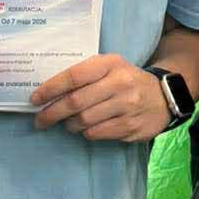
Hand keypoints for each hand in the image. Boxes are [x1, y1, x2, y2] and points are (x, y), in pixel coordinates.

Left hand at [32, 56, 172, 142]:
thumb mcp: (110, 67)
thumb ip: (85, 74)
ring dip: (69, 124)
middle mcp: (120, 83)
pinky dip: (86, 133)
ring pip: (84, 120)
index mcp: (111, 64)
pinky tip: (86, 128)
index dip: (51, 88)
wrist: (164, 96)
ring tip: (66, 123)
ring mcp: (127, 106)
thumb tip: (49, 92)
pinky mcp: (131, 127)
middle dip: (52, 113)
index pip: (74, 76)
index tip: (34, 99)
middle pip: (75, 102)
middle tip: (39, 120)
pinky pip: (97, 133)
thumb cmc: (126, 80)